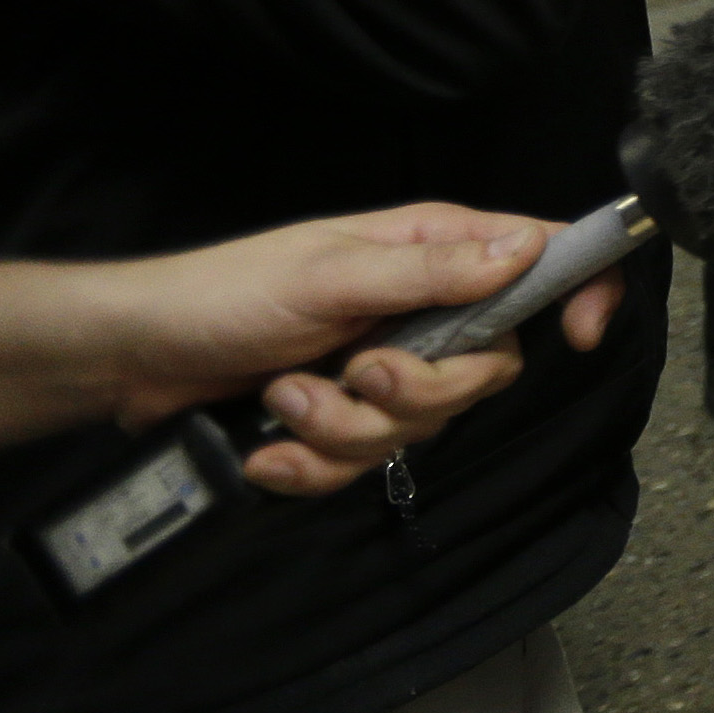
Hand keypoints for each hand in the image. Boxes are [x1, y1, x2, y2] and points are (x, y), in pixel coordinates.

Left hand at [0, 205, 625, 492]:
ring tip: (285, 399)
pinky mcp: (346, 421)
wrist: (132, 358)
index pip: (545, 259)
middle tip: (356, 372)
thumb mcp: (330, 276)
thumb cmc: (224, 295)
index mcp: (434, 251)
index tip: (578, 337)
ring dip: (347, 427)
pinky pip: (366, 466)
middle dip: (420, 391)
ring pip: (425, 425)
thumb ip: (432, 271)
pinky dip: (314, 466)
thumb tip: (531, 247)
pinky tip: (271, 447)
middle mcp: (424, 308)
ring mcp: (386, 368)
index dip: (581, 292)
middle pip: (490, 368)